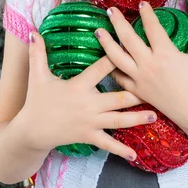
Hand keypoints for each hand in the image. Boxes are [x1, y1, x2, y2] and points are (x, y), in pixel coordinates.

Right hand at [19, 31, 157, 160]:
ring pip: (118, 121)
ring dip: (137, 119)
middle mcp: (88, 105)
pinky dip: (121, 151)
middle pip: (117, 98)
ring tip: (154, 116)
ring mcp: (90, 123)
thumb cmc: (37, 101)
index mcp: (79, 86)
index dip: (114, 57)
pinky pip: (108, 144)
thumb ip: (37, 53)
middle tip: (155, 88)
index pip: (100, 69)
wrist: (32, 131)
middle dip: (136, 94)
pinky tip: (135, 155)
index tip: (129, 48)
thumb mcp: (37, 76)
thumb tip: (32, 32)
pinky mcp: (89, 136)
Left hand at [94, 2, 187, 131]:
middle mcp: (149, 65)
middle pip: (128, 39)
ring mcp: (140, 78)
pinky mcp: (137, 90)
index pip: (152, 28)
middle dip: (118, 22)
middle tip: (110, 10)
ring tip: (98, 31)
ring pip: (117, 58)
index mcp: (165, 54)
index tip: (141, 3)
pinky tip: (105, 58)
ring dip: (106, 43)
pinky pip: (119, 78)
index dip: (147, 14)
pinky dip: (110, 67)